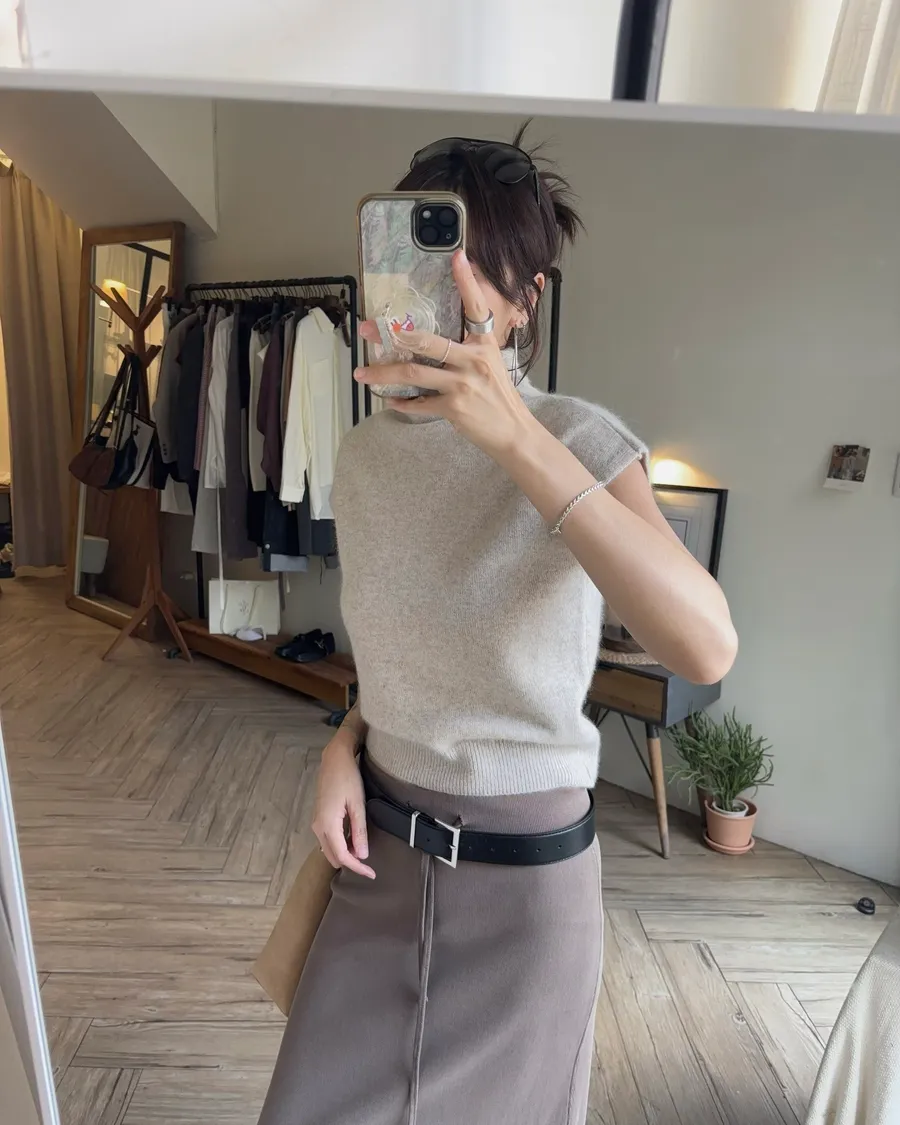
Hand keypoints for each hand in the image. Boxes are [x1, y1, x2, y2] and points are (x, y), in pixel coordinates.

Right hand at [311, 736, 374, 878]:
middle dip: (350, 863)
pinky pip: (329, 840)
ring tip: (363, 850)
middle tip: (370, 864)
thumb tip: (362, 855)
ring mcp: (317, 823)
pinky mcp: (319, 818)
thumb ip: (359, 831)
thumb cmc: (347, 778)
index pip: (342, 856)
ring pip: (330, 849)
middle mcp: (318, 827)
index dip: (357, 868)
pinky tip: (354, 839)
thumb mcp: (357, 804)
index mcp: (327, 825)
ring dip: (345, 853)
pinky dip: (341, 844)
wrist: (334, 759)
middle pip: (333, 856)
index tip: (372, 874)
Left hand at [354, 250, 538, 459]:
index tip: (457, 256)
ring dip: (383, 373)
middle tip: (368, 329)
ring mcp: (462, 385)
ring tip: (362, 373)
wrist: (514, 432)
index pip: (475, 307)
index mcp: (485, 345)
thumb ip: (467, 352)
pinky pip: (418, 402)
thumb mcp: (491, 365)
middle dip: (393, 334)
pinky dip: (401, 402)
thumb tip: (432, 344)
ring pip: (413, 373)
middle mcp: (473, 361)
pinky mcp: (454, 408)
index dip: (466, 281)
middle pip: (426, 341)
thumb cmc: (500, 399)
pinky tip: (390, 399)